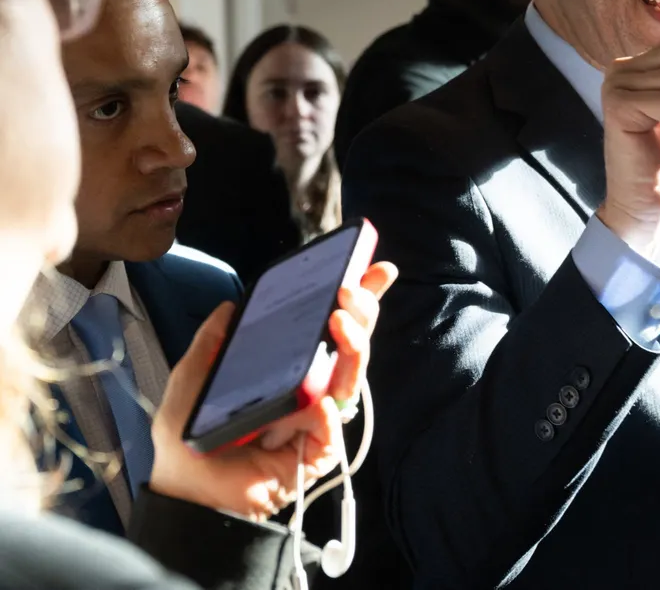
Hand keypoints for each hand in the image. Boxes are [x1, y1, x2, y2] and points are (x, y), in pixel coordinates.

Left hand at [148, 261, 397, 521]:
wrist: (186, 491)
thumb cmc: (192, 438)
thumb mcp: (193, 378)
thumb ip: (211, 342)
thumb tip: (232, 305)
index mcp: (290, 367)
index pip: (331, 328)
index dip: (358, 299)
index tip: (373, 268)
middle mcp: (311, 388)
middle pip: (351, 347)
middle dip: (362, 313)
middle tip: (351, 289)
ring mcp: (317, 420)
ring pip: (349, 380)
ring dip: (351, 348)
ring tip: (339, 321)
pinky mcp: (315, 453)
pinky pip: (330, 428)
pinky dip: (325, 413)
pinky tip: (316, 401)